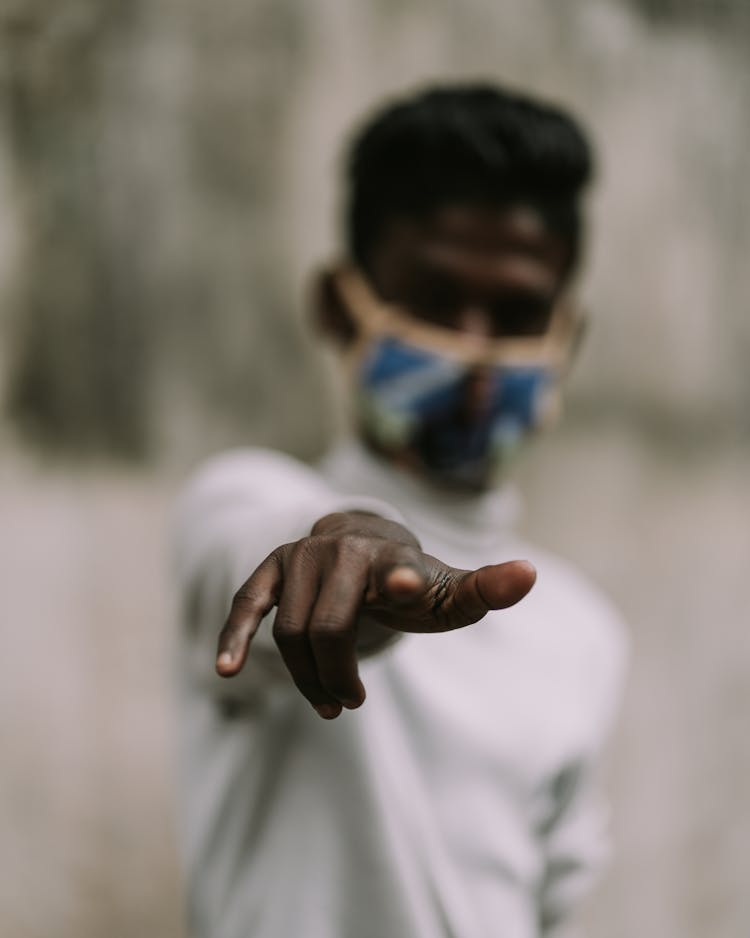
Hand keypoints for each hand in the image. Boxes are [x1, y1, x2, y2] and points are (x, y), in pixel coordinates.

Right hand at [216, 511, 535, 718]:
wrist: (362, 544)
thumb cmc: (413, 581)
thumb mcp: (451, 593)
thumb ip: (487, 590)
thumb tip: (530, 574)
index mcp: (393, 555)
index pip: (399, 568)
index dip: (401, 578)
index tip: (403, 587)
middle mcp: (341, 549)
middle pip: (328, 628)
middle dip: (337, 676)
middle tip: (352, 703)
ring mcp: (300, 556)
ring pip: (290, 632)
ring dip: (306, 678)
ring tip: (329, 703)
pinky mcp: (269, 570)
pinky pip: (247, 606)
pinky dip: (234, 636)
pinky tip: (225, 670)